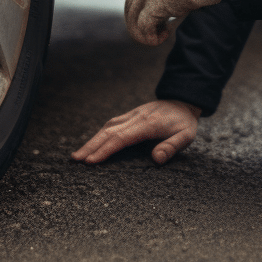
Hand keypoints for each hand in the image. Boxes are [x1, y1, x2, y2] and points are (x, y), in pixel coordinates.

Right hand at [70, 100, 201, 164]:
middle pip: (109, 131)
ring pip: (107, 126)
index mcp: (148, 124)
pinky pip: (111, 124)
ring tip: (78, 155)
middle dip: (91, 146)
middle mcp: (136, 117)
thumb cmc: (184, 122)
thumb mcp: (186, 135)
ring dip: (92, 140)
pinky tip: (92, 143)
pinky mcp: (130, 115)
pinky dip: (99, 134)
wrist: (183, 100)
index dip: (105, 150)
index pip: (122, 138)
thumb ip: (172, 146)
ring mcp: (132, 115)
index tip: (91, 161)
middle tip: (75, 160)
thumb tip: (157, 159)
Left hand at [124, 0, 219, 45]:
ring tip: (159, 36)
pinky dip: (151, 36)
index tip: (160, 16)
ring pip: (133, 15)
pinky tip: (165, 36)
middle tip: (151, 30)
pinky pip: (144, 25)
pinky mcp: (156, 4)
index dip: (145, 5)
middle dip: (136, 19)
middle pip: (131, 1)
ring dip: (142, 30)